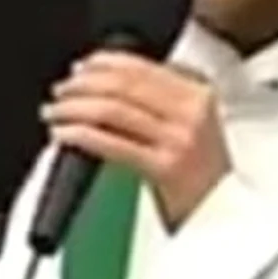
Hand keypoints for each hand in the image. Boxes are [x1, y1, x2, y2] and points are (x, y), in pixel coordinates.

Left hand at [42, 51, 228, 228]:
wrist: (223, 216)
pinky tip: (64, 135)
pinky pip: (111, 143)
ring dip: (74, 107)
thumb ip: (165, 97)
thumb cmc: (203, 174)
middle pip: (123, 84)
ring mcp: (180, 139)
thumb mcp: (194, 123)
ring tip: (55, 112)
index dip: (103, 62)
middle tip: (61, 90)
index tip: (81, 67)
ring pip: (113, 109)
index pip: (141, 66)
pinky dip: (80, 134)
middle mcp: (192, 112)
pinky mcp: (166, 168)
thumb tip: (111, 77)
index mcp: (198, 94)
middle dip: (83, 84)